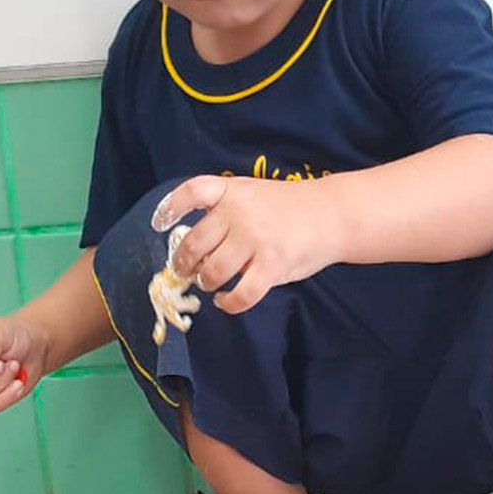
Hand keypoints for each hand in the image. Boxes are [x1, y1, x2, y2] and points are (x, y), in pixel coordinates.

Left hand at [151, 175, 339, 313]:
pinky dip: (228, 303)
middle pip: (194, 242)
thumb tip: (193, 245)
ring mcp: (256, 240)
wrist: (331, 214)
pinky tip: (226, 300)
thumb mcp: (252, 193)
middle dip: (184, 263)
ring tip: (210, 283)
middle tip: (185, 271)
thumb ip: (225, 209)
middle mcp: (240, 213)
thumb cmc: (288, 208)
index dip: (171, 207)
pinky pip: (241, 294)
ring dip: (206, 282)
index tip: (160, 223)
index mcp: (232, 191)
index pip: (192, 191)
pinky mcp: (272, 265)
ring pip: (213, 271)